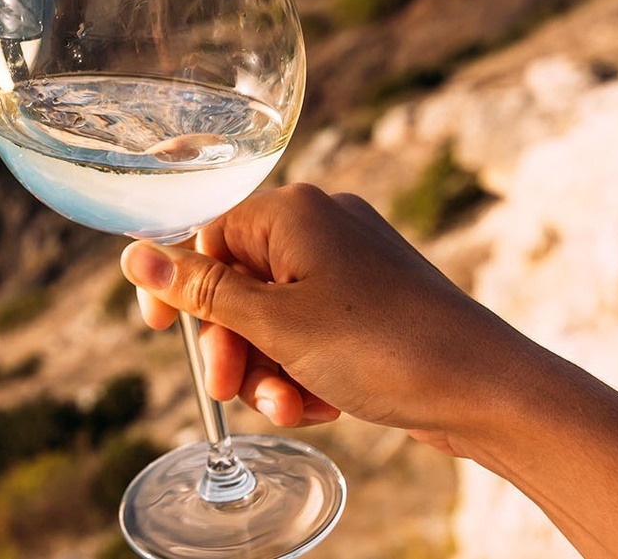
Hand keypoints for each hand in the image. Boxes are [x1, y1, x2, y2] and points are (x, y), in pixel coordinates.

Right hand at [121, 183, 537, 454]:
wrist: (484, 388)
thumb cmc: (382, 345)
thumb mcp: (273, 323)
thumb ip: (200, 289)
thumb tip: (134, 254)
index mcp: (293, 211)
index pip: (206, 234)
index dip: (181, 287)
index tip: (163, 331)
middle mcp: (322, 227)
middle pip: (237, 282)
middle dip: (230, 344)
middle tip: (230, 387)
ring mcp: (351, 268)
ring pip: (273, 318)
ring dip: (267, 368)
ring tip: (288, 406)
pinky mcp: (373, 307)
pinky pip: (311, 335)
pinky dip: (304, 372)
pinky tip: (320, 405)